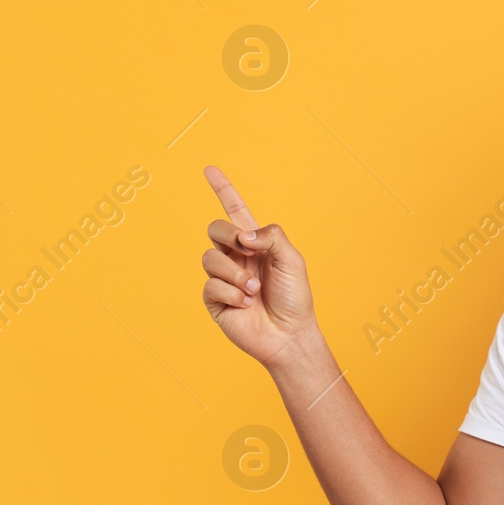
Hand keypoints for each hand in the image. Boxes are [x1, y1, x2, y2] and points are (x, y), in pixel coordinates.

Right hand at [202, 166, 318, 368]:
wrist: (289, 335)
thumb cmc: (294, 297)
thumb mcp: (292, 259)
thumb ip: (270, 236)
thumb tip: (243, 235)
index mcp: (255, 243)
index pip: (234, 210)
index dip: (222, 189)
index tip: (209, 169)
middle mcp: (236, 257)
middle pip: (215, 229)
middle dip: (227, 235)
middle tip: (246, 248)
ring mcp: (223, 278)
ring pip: (209, 258)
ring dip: (235, 272)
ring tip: (254, 289)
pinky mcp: (215, 300)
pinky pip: (210, 286)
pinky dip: (231, 293)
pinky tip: (246, 304)